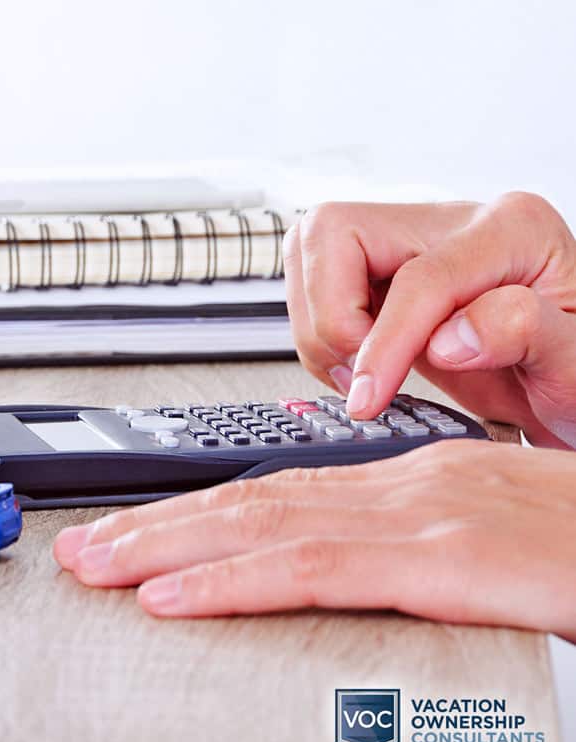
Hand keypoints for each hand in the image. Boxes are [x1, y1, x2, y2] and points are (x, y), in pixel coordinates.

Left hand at [52, 440, 575, 640]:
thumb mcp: (488, 545)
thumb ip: (413, 554)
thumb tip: (353, 575)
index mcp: (411, 482)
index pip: (277, 494)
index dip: (196, 514)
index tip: (132, 534)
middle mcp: (402, 483)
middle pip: (250, 502)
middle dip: (155, 527)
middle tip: (82, 548)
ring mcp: (420, 513)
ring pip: (261, 526)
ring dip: (166, 548)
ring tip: (97, 567)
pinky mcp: (442, 556)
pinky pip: (312, 570)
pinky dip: (231, 580)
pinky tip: (174, 595)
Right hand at [286, 192, 575, 447]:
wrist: (573, 388)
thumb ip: (526, 334)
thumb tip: (448, 337)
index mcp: (513, 230)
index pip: (418, 276)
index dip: (382, 343)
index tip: (368, 397)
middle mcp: (455, 224)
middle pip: (337, 231)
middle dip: (330, 312)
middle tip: (358, 373)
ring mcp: (411, 243)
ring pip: (313, 247)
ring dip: (318, 321)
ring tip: (359, 373)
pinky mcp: (382, 271)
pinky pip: (317, 280)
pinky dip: (321, 329)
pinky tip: (359, 365)